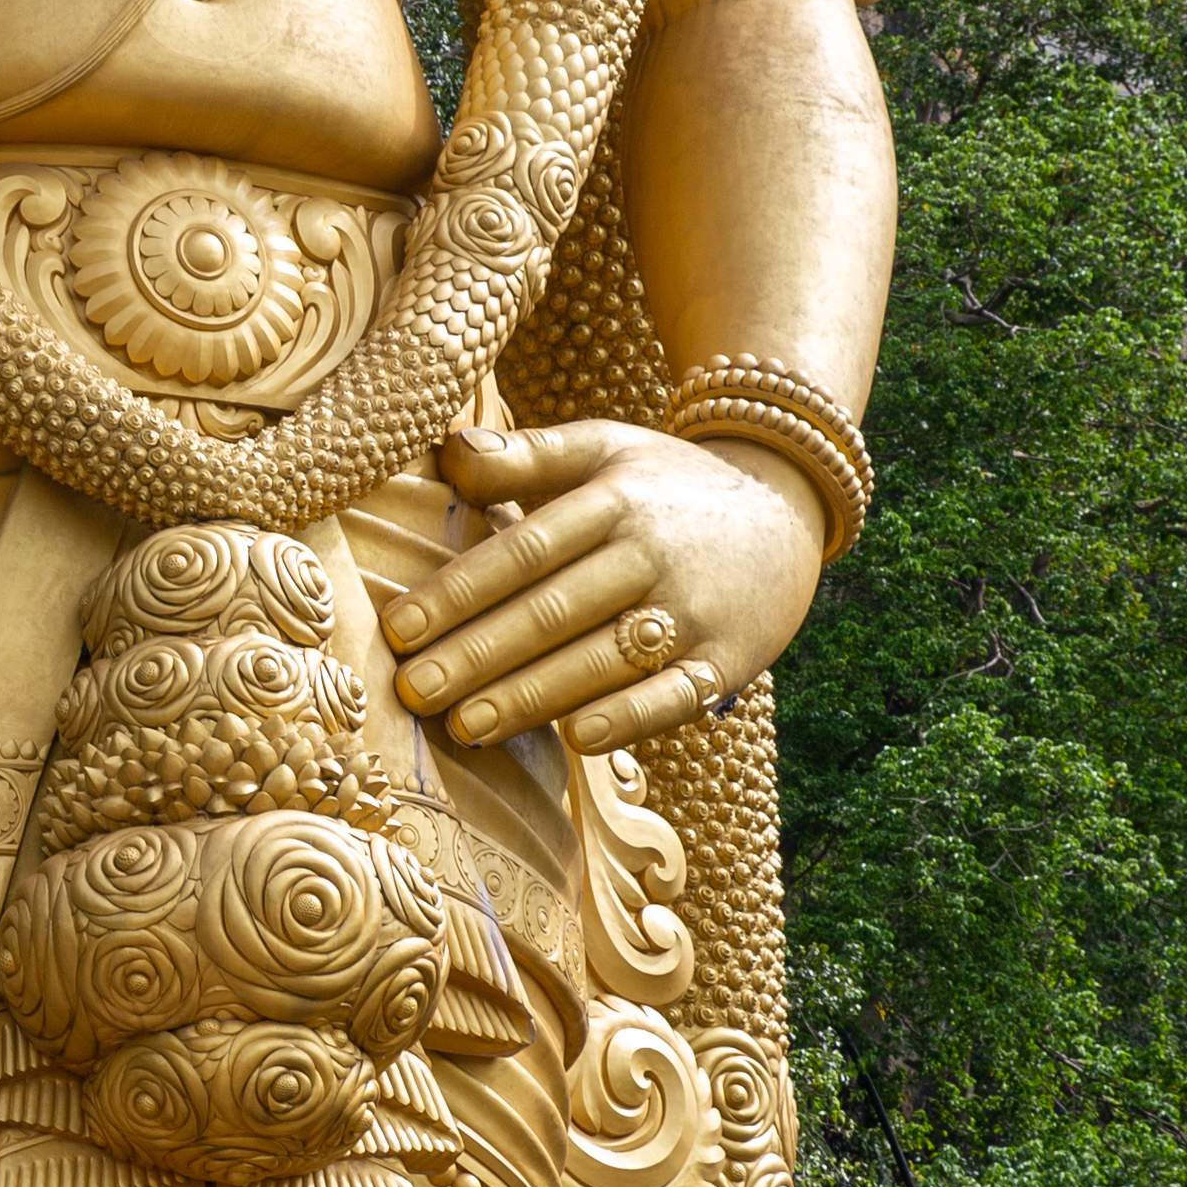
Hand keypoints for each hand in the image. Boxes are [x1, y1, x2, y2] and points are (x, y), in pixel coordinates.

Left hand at [379, 416, 829, 756]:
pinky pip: (677, 693)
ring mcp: (694, 608)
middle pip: (553, 610)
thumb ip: (526, 456)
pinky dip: (631, 716)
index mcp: (612, 499)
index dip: (458, 591)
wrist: (788, 508)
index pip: (524, 550)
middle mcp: (652, 553)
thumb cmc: (667, 486)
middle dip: (477, 655)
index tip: (399, 630)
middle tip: (412, 693)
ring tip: (466, 727)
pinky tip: (578, 738)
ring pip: (603, 657)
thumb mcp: (605, 448)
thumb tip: (447, 452)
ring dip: (532, 695)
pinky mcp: (729, 658)